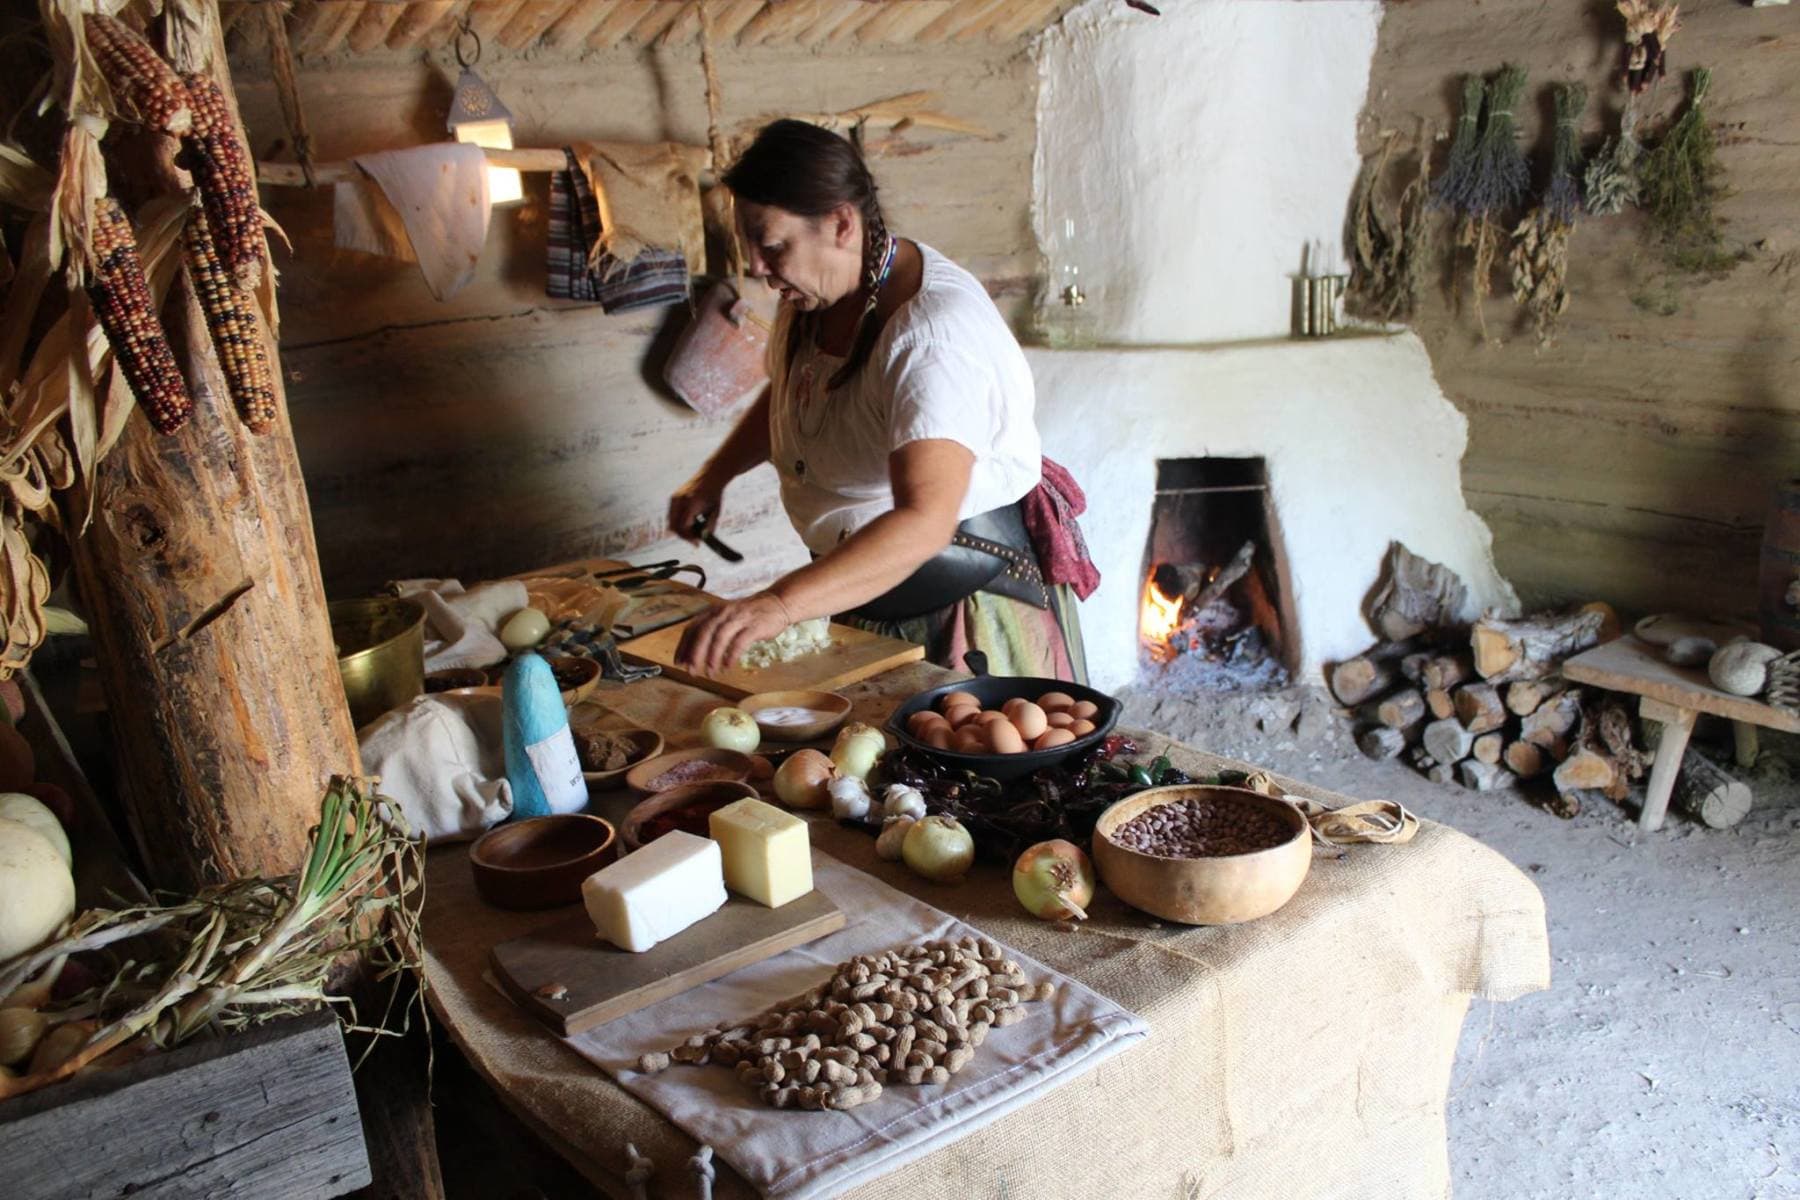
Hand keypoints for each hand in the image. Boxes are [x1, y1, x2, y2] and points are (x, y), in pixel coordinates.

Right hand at [668, 470, 724, 543]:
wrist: (710, 476)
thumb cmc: (714, 494)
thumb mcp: (716, 511)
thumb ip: (710, 526)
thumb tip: (702, 538)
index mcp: (691, 502)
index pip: (684, 526)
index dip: (689, 537)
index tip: (697, 543)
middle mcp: (680, 499)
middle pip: (675, 526)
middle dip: (684, 536)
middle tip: (695, 541)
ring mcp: (674, 498)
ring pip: (671, 522)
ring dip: (681, 530)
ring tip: (693, 533)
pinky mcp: (673, 498)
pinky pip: (672, 516)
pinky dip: (679, 523)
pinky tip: (690, 525)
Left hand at [675, 593, 793, 673]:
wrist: (777, 603)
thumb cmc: (749, 615)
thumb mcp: (727, 617)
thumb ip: (712, 631)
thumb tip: (694, 654)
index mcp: (714, 611)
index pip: (692, 628)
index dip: (683, 646)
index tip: (679, 662)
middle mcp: (723, 613)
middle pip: (704, 633)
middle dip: (695, 654)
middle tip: (691, 671)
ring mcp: (739, 618)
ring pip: (720, 637)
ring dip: (713, 657)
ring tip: (710, 673)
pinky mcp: (754, 626)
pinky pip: (739, 642)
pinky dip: (731, 656)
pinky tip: (727, 666)